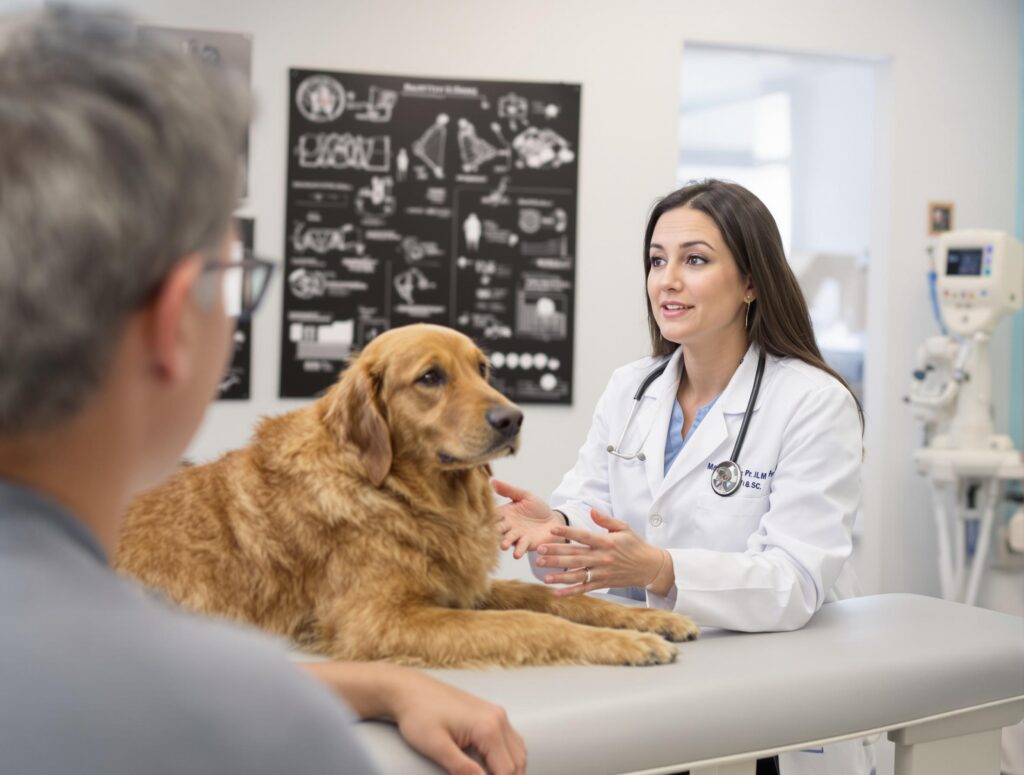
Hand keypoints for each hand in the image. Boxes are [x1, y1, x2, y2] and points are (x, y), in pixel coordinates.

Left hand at [301, 661, 525, 774]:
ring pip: (518, 751)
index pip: (506, 771)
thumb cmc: (418, 715)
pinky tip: (495, 767)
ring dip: (511, 770)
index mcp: (487, 727)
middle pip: (517, 763)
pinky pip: (511, 739)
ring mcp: (495, 713)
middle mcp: (497, 718)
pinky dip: (509, 757)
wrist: (409, 690)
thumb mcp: (436, 746)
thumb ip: (462, 768)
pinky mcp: (490, 712)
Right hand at [493, 479, 564, 558]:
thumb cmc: (538, 508)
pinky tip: (517, 554)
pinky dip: (519, 550)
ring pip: (508, 539)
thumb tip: (492, 480)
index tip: (479, 517)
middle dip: (494, 531)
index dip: (487, 515)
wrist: (554, 520)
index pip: (494, 514)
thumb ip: (509, 490)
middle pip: (498, 528)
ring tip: (503, 546)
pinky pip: (522, 547)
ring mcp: (517, 536)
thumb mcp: (525, 496)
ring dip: (505, 542)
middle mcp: (508, 526)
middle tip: (490, 533)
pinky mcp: (527, 544)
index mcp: (506, 513)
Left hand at [535, 508, 669, 596]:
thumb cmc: (635, 545)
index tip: (551, 530)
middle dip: (556, 555)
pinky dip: (571, 592)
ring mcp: (602, 572)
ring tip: (544, 576)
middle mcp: (602, 558)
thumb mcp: (623, 528)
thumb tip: (591, 511)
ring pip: (578, 574)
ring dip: (560, 576)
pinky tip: (556, 593)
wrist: (649, 567)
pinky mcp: (603, 583)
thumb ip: (606, 520)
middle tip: (539, 554)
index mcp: (606, 542)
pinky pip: (584, 588)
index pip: (583, 536)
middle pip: (576, 556)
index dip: (567, 533)